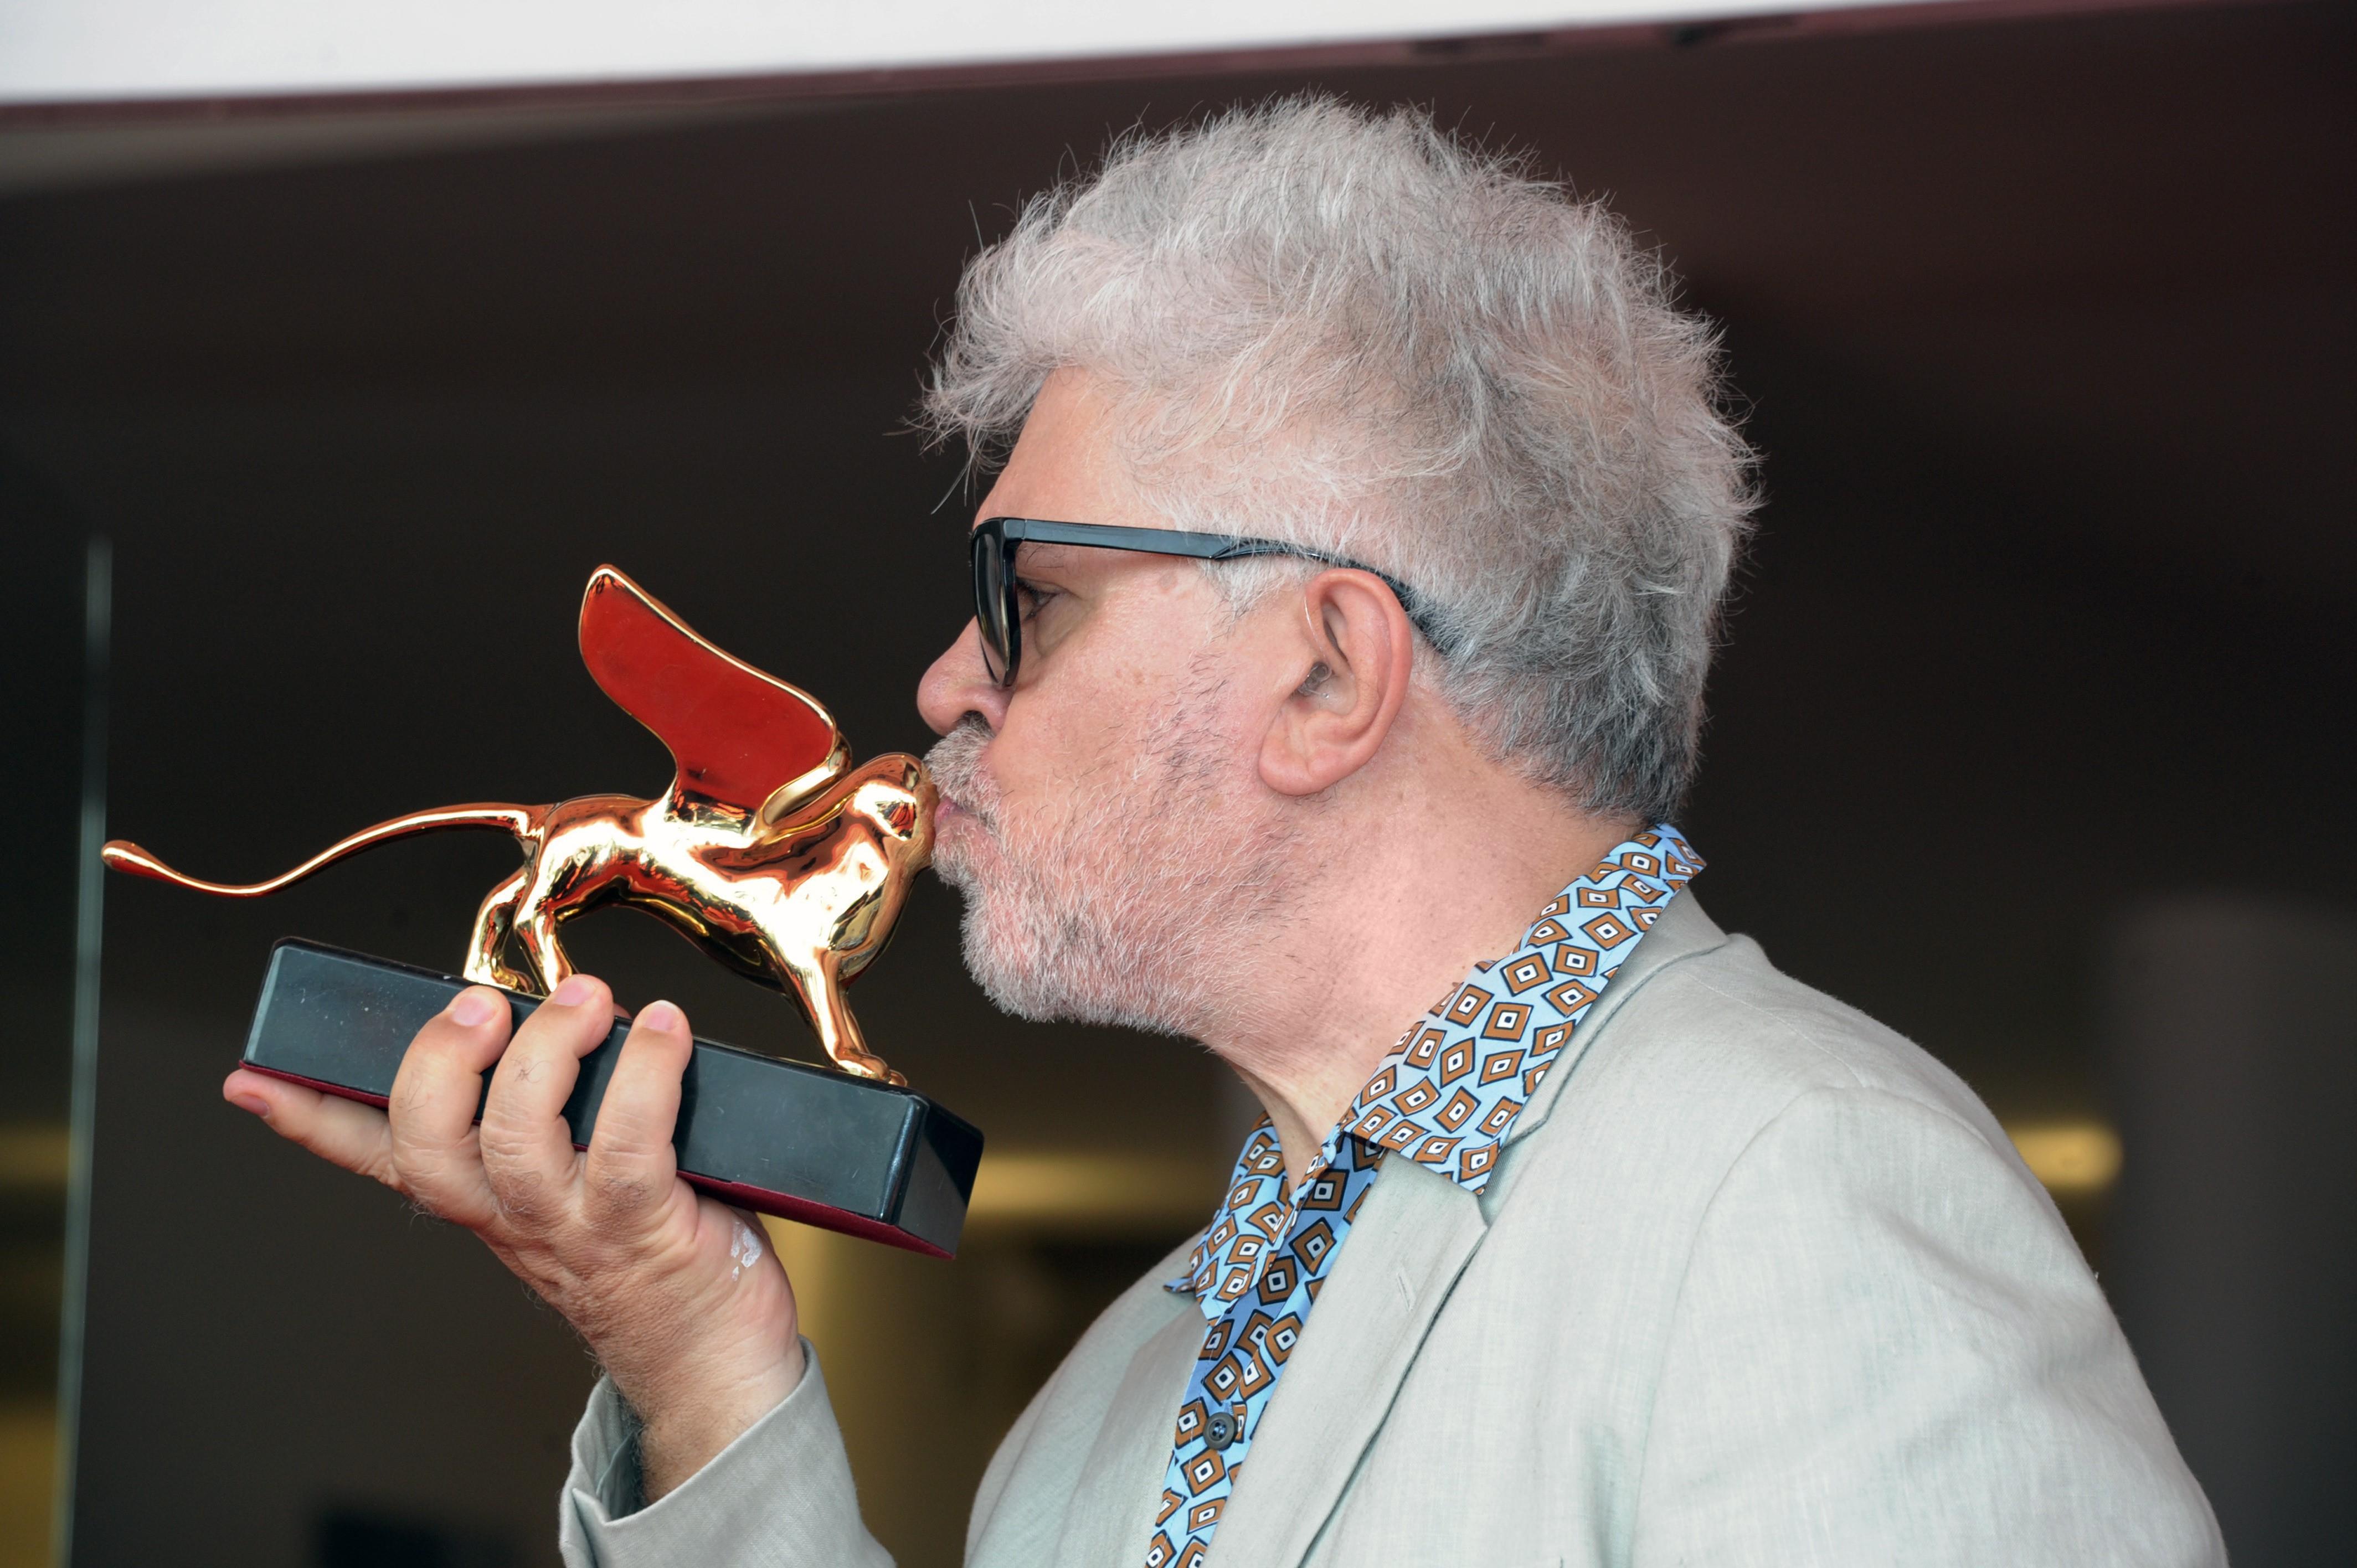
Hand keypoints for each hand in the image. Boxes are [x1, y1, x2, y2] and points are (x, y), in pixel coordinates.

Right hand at [222, 974, 802, 1499]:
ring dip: (547, 1049)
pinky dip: (645, 1075)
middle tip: (483, 1004)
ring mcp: (569, 1225)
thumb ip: (557, 1112)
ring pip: (515, 1136)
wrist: (710, 1362)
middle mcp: (510, 1215)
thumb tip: (563, 1011)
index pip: (377, 1154)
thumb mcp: (579, 1182)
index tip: (253, 1078)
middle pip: (430, 1140)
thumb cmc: (655, 1254)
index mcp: (482, 1199)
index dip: (310, 1118)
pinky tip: (664, 1030)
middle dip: (440, 1059)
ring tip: (588, 997)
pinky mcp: (640, 1228)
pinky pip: (627, 1143)